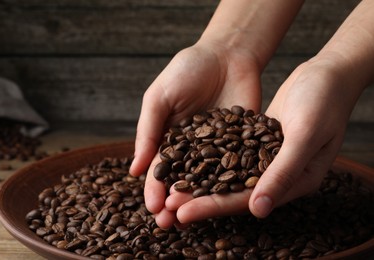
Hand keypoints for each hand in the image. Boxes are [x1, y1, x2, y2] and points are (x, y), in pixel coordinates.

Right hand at [129, 41, 261, 227]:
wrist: (226, 54)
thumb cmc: (186, 71)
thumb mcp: (159, 97)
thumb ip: (148, 131)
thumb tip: (133, 169)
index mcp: (169, 140)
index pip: (159, 171)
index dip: (155, 191)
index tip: (153, 208)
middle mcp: (193, 150)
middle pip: (183, 182)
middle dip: (176, 203)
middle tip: (171, 224)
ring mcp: (218, 150)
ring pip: (209, 181)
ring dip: (201, 201)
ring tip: (194, 219)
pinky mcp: (243, 145)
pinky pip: (238, 167)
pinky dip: (233, 184)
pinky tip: (230, 199)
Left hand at [165, 56, 359, 223]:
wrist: (327, 73)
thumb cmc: (324, 101)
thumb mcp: (305, 134)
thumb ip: (283, 172)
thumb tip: (258, 211)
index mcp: (296, 181)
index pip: (246, 200)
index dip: (213, 207)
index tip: (182, 213)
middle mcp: (279, 174)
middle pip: (232, 192)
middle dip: (198, 199)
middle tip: (167, 207)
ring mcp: (267, 158)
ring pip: (227, 174)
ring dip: (198, 181)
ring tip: (169, 188)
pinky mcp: (257, 141)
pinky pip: (229, 153)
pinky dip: (208, 158)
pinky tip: (186, 160)